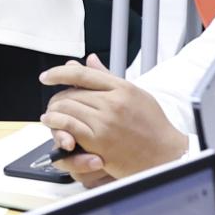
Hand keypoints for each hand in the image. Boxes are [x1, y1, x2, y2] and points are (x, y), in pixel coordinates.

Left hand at [38, 55, 187, 183]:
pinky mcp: (100, 141)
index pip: (82, 74)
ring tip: (51, 116)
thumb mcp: (136, 94)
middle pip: (71, 93)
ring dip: (54, 113)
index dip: (59, 72)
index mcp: (122, 88)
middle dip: (57, 99)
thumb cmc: (154, 127)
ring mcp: (106, 122)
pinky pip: (69, 127)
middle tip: (53, 105)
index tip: (47, 76)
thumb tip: (90, 60)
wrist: (167, 154)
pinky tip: (52, 124)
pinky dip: (56, 124)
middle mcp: (113, 102)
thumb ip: (109, 78)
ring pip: (67, 108)